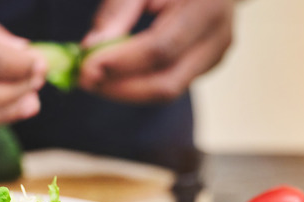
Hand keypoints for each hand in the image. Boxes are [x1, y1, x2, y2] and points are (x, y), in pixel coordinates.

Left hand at [79, 0, 232, 103]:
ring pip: (166, 90)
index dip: (121, 62)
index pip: (161, 48)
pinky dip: (136, 84)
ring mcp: (214, 55)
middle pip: (166, 82)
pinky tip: (112, 73)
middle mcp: (218, 37)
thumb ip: (118, 10)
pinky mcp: (205, 65)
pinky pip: (167, 84)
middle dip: (119, 87)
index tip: (87, 65)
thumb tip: (90, 47)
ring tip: (92, 77)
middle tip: (84, 79)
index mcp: (209, 6)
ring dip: (124, 90)